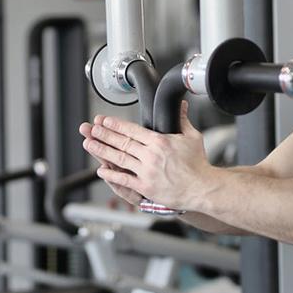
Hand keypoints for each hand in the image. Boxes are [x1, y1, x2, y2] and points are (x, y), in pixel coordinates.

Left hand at [78, 101, 214, 210]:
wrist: (202, 188)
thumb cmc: (198, 165)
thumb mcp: (192, 137)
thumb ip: (182, 120)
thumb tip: (180, 104)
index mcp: (160, 142)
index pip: (133, 130)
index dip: (116, 125)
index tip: (104, 120)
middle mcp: (151, 156)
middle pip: (122, 143)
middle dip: (104, 135)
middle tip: (91, 129)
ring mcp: (147, 172)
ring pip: (119, 159)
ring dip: (102, 151)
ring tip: (90, 144)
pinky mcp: (146, 187)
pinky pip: (124, 180)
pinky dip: (111, 175)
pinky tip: (101, 170)